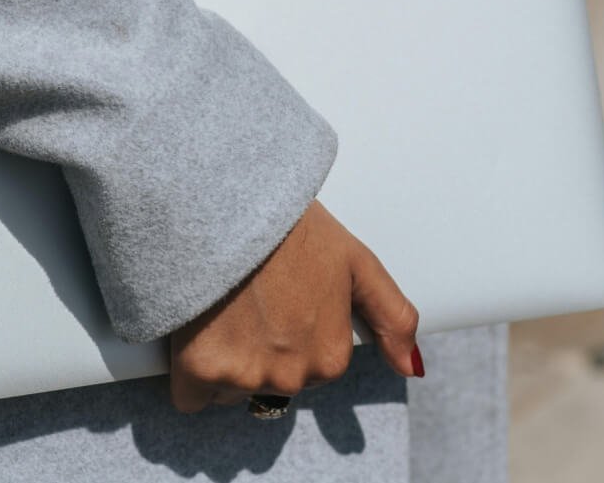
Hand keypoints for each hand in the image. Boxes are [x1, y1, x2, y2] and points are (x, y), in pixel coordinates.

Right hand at [168, 200, 422, 411]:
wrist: (229, 205)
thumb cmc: (293, 226)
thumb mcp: (358, 262)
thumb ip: (392, 318)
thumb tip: (412, 368)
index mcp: (331, 358)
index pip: (311, 366)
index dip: (294, 329)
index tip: (281, 297)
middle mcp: (291, 377)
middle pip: (271, 380)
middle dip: (261, 348)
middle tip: (251, 298)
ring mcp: (244, 377)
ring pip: (231, 388)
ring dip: (225, 360)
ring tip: (224, 307)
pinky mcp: (198, 372)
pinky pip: (191, 398)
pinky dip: (191, 373)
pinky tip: (195, 333)